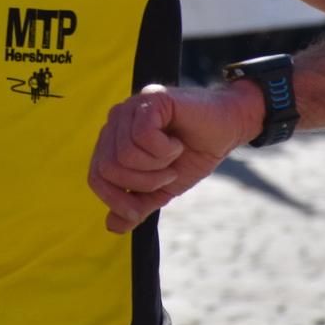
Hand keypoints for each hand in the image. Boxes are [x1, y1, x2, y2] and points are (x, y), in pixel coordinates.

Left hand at [87, 82, 260, 232]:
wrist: (228, 128)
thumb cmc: (194, 154)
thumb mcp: (163, 188)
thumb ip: (138, 205)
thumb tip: (112, 226)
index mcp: (114, 141)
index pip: (96, 175)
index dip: (115, 199)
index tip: (139, 210)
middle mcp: (116, 121)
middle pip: (108, 168)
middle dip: (143, 183)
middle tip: (168, 174)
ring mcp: (131, 107)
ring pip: (126, 154)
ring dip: (158, 166)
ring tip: (174, 155)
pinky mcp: (151, 98)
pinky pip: (143, 136)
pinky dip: (166, 149)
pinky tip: (178, 142)